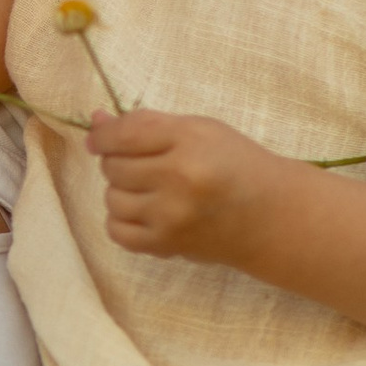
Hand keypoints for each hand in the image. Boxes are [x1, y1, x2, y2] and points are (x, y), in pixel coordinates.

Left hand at [85, 104, 295, 264]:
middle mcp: (179, 179)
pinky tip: (144, 212)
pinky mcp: (168, 245)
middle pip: (114, 167)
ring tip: (148, 189)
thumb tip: (95, 121)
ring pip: (112, 199)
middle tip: (142, 164)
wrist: (270, 215)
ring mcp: (172, 216)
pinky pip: (117, 232)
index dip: (102, 135)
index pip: (125, 134)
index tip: (98, 139)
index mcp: (189, 141)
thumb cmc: (235, 164)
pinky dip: (123, 220)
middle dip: (118, 162)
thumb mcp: (200, 129)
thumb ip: (147, 123)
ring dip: (122, 192)